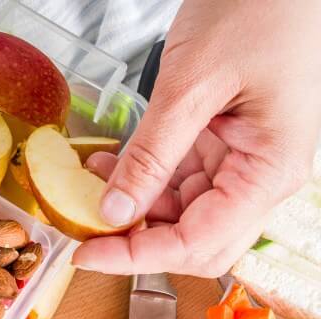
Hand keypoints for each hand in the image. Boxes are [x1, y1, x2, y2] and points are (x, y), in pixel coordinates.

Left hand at [72, 0, 320, 276]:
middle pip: (194, 243)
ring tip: (89, 190)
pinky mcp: (224, 147)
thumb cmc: (259, 7)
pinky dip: (141, 183)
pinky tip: (108, 168)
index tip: (86, 253)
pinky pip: (178, 183)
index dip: (137, 257)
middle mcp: (260, 178)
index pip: (196, 244)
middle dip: (138, 244)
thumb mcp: (191, 84)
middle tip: (88, 234)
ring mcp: (242, 164)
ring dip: (134, 212)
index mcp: (267, 172)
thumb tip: (112, 212)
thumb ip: (150, 155)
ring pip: (181, 217)